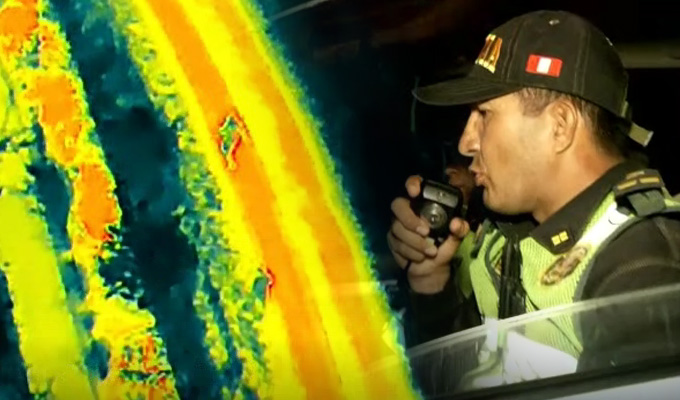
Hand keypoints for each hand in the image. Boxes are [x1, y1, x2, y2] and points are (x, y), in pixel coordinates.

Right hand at [387, 175, 469, 292]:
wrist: (432, 267)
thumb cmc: (443, 245)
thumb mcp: (456, 237)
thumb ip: (460, 229)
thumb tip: (456, 223)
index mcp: (424, 203)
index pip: (413, 184)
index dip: (412, 184)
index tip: (415, 192)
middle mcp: (407, 209)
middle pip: (397, 205)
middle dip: (410, 219)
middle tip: (425, 232)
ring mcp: (397, 224)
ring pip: (397, 228)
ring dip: (415, 242)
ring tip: (430, 251)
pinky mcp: (391, 239)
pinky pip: (397, 243)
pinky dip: (411, 252)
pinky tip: (421, 257)